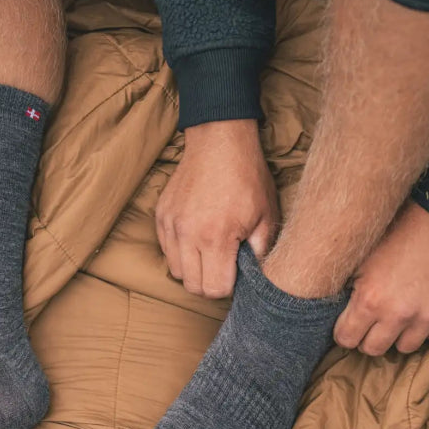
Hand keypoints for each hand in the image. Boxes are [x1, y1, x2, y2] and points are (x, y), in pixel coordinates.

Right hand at [156, 119, 278, 298]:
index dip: (228, 286)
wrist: (220, 140)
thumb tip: (254, 277)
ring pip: (177, 272)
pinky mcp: (162, 216)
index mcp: (216, 237)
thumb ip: (260, 252)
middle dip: (210, 282)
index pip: (215, 289)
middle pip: (193, 286)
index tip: (236, 272)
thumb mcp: (266, 215)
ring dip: (193, 269)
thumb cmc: (247, 176)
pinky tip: (196, 237)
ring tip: (209, 252)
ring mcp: (171, 225)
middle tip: (224, 266)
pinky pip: (167, 250)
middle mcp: (188, 234)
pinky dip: (180, 252)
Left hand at [333, 201, 428, 355]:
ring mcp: (427, 316)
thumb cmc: (395, 232)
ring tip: (399, 314)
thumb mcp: (360, 260)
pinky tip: (422, 307)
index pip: (346, 340)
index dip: (346, 331)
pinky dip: (426, 326)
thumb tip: (336, 315)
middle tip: (373, 321)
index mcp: (370, 301)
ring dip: (399, 334)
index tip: (350, 323)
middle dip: (369, 337)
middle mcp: (398, 314)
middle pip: (374, 350)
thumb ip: (348, 292)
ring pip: (405, 347)